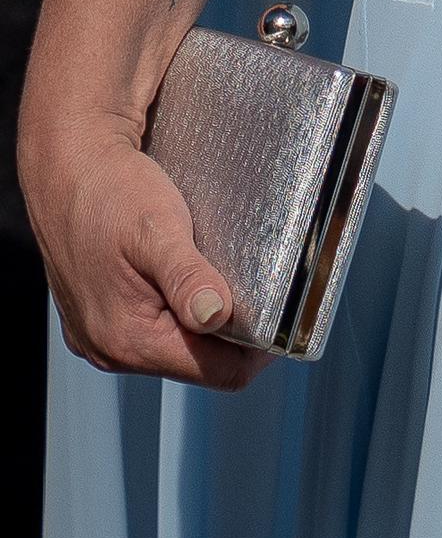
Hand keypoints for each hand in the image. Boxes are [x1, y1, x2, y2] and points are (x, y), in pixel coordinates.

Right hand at [22, 108, 267, 390]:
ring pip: (175, 345)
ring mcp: (98, 336)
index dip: (258, 349)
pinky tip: (186, 274)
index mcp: (126, 339)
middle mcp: (108, 349)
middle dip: (231, 332)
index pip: (219, 373)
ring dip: (203, 318)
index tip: (281, 314)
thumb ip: (187, 277)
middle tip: (253, 285)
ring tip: (219, 273)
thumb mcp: (158, 229)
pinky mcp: (95, 317)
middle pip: (198, 362)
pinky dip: (175, 308)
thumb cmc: (110, 191)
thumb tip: (215, 315)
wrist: (65, 164)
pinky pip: (150, 327)